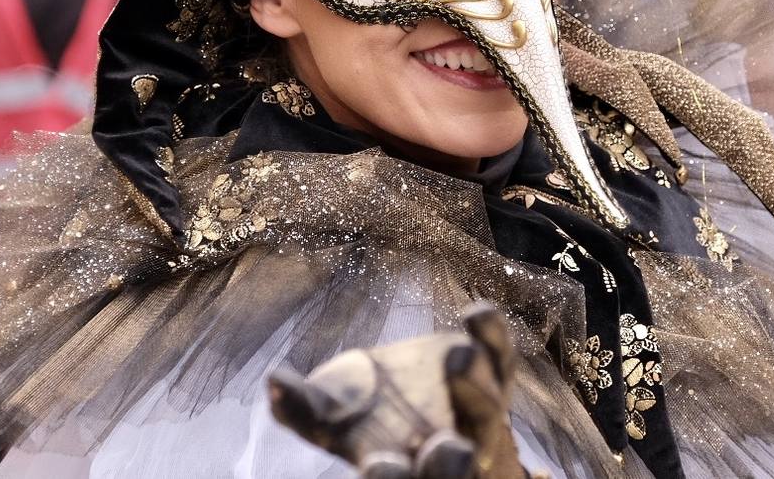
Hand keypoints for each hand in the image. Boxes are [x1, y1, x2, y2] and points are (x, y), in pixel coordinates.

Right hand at [268, 303, 534, 477]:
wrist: (406, 390)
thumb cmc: (360, 412)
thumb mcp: (326, 413)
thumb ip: (300, 405)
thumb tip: (274, 380)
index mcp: (397, 467)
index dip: (390, 478)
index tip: (379, 463)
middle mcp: (444, 448)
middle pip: (452, 465)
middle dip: (449, 462)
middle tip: (446, 447)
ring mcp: (476, 411)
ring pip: (485, 409)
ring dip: (474, 386)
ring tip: (458, 355)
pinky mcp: (493, 371)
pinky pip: (500, 356)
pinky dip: (492, 336)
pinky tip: (475, 312)